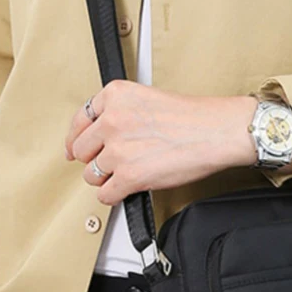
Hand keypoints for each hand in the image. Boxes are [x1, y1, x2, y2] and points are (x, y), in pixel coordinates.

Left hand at [64, 80, 258, 205]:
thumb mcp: (147, 98)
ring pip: (91, 175)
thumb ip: (120, 112)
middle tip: (111, 163)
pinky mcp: (128, 176)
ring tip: (126, 174)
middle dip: (95, 159)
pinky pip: (105, 195)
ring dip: (106, 179)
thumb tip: (100, 135)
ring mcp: (118, 149)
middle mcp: (111, 120)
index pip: (79, 120)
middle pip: (81, 150)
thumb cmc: (192, 117)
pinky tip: (127, 189)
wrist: (216, 132)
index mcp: (115, 95)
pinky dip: (115, 196)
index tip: (75, 149)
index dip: (76, 139)